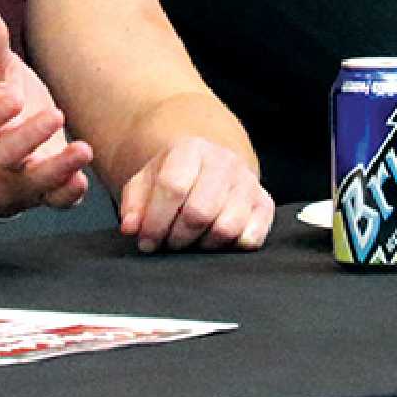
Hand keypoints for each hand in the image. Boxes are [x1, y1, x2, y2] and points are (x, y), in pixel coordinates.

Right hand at [0, 11, 92, 216]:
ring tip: (83, 150)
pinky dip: (67, 195)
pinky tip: (81, 184)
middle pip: (8, 153)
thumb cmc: (6, 114)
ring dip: (58, 168)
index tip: (13, 97)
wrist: (0, 164)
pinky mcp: (45, 193)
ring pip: (35, 180)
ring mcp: (24, 177)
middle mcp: (2, 155)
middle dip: (30, 136)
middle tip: (56, 115)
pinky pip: (55, 201)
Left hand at [118, 137, 273, 252]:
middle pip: (199, 212)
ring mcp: (248, 183)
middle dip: (177, 236)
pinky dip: (230, 247)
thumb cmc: (175, 176)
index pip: (172, 186)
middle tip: (167, 243)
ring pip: (226, 228)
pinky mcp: (265, 204)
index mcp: (191, 149)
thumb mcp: (147, 180)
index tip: (146, 240)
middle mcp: (224, 162)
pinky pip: (251, 238)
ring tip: (189, 241)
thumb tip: (130, 227)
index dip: (155, 220)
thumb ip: (133, 203)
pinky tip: (214, 240)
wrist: (210, 165)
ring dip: (202, 244)